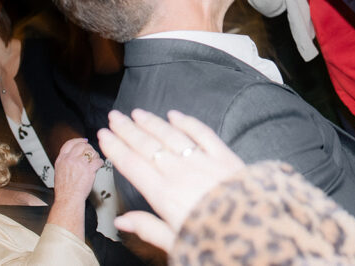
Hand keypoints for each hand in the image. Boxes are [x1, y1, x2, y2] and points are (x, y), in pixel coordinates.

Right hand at [53, 138, 102, 202]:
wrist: (68, 199)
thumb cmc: (65, 189)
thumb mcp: (59, 171)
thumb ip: (66, 161)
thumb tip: (74, 154)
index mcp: (61, 159)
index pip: (69, 143)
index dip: (78, 140)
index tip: (84, 140)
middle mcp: (70, 160)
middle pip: (82, 145)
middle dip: (89, 148)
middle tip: (92, 153)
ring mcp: (79, 164)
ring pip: (91, 151)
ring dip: (95, 155)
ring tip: (94, 160)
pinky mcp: (88, 170)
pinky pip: (98, 160)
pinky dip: (100, 162)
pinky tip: (99, 165)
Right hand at [98, 109, 246, 252]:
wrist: (252, 227)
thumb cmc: (213, 238)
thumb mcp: (174, 241)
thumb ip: (147, 228)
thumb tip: (122, 221)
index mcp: (163, 193)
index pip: (132, 164)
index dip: (115, 148)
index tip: (103, 135)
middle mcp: (179, 172)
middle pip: (147, 145)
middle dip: (128, 129)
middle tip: (114, 117)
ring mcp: (202, 160)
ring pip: (171, 135)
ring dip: (152, 123)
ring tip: (137, 113)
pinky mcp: (223, 156)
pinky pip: (202, 133)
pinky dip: (187, 122)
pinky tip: (175, 115)